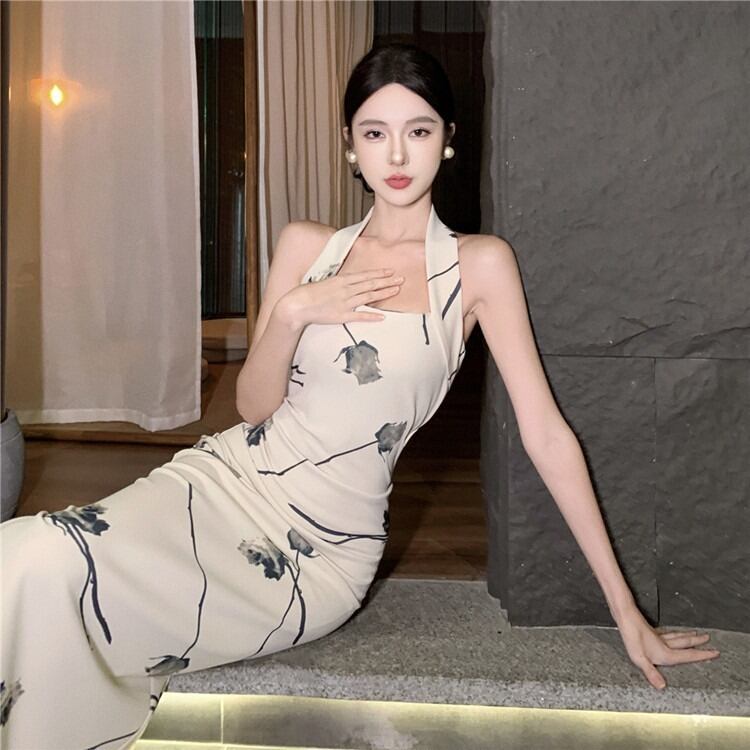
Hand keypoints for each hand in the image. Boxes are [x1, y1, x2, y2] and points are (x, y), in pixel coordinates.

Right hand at [280, 267, 402, 327]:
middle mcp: (345, 290)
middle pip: (370, 284)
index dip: (379, 273)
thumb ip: (338, 283)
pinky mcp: (341, 316)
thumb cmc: (307, 293)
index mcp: (341, 280)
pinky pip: (359, 316)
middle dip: (387, 281)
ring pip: (368, 296)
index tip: (390, 271)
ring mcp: (344, 303)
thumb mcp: (325, 282)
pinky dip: (371, 316)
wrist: (297, 305)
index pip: (364, 275)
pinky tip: (382, 316)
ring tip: (396, 290)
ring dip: (383, 293)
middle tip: (401, 279)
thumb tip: (347, 282)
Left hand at [616, 610, 719, 688]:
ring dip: (688, 635)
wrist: (625, 617)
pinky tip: (671, 633)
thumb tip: (662, 686)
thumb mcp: (640, 658)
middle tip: (708, 639)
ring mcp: (658, 636)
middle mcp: (664, 644)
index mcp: (665, 653)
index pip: (688, 655)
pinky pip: (668, 633)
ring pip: (677, 636)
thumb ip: (651, 673)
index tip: (715, 652)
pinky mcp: (651, 631)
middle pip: (685, 642)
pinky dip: (674, 633)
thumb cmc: (632, 637)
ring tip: (696, 634)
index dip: (702, 655)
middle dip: (698, 642)